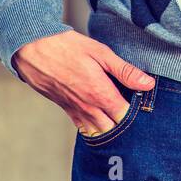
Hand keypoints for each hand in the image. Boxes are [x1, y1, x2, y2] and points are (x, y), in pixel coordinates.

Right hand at [12, 32, 154, 135]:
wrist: (32, 49)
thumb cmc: (67, 47)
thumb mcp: (100, 53)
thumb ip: (125, 71)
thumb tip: (148, 84)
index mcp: (100, 94)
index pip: (127, 117)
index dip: (138, 114)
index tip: (145, 106)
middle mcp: (88, 108)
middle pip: (114, 130)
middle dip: (126, 126)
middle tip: (136, 115)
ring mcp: (76, 111)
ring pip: (99, 133)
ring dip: (111, 130)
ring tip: (122, 119)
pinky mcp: (66, 110)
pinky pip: (84, 128)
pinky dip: (96, 129)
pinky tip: (103, 120)